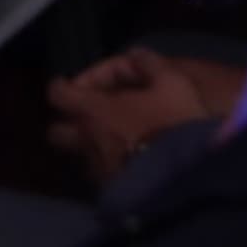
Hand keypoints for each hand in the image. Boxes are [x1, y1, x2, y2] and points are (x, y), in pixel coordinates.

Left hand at [43, 45, 238, 182]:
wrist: (190, 177)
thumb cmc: (176, 125)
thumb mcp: (173, 84)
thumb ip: (151, 65)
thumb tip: (136, 54)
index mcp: (94, 111)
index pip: (58, 95)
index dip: (60, 87)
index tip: (67, 84)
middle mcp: (87, 141)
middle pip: (56, 133)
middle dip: (66, 124)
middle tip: (86, 118)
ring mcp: (98, 169)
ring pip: (80, 157)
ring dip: (89, 148)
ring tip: (111, 143)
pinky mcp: (113, 192)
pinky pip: (102, 176)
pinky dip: (108, 168)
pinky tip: (128, 165)